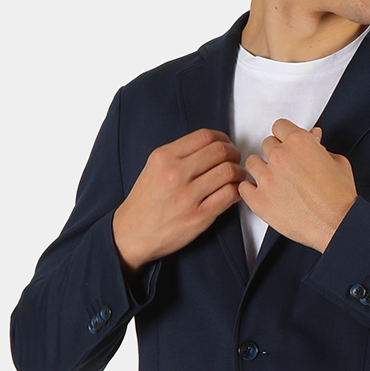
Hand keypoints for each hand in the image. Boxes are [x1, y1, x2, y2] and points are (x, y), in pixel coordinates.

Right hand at [112, 128, 246, 275]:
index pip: (205, 136)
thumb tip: (211, 146)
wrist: (131, 234)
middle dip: (234, 154)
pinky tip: (232, 193)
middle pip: (220, 151)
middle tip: (235, 161)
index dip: (223, 139)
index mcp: (164, 157)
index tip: (226, 145)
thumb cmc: (145, 202)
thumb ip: (179, 155)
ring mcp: (188, 196)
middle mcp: (176, 173)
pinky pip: (229, 195)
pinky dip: (237, 191)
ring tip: (236, 178)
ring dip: (238, 173)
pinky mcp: (199, 216)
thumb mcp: (154, 168)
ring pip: (229, 172)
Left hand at [239, 119, 356, 251]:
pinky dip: (251, 190)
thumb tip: (313, 136)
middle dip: (275, 153)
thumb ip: (319, 146)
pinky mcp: (259, 200)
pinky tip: (263, 193)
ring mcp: (267, 178)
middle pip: (266, 144)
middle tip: (285, 167)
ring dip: (261, 169)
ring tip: (273, 180)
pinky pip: (243, 187)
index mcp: (299, 142)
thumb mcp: (337, 162)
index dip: (285, 136)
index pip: (279, 126)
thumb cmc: (340, 196)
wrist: (338, 224)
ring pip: (251, 163)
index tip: (286, 144)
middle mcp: (280, 156)